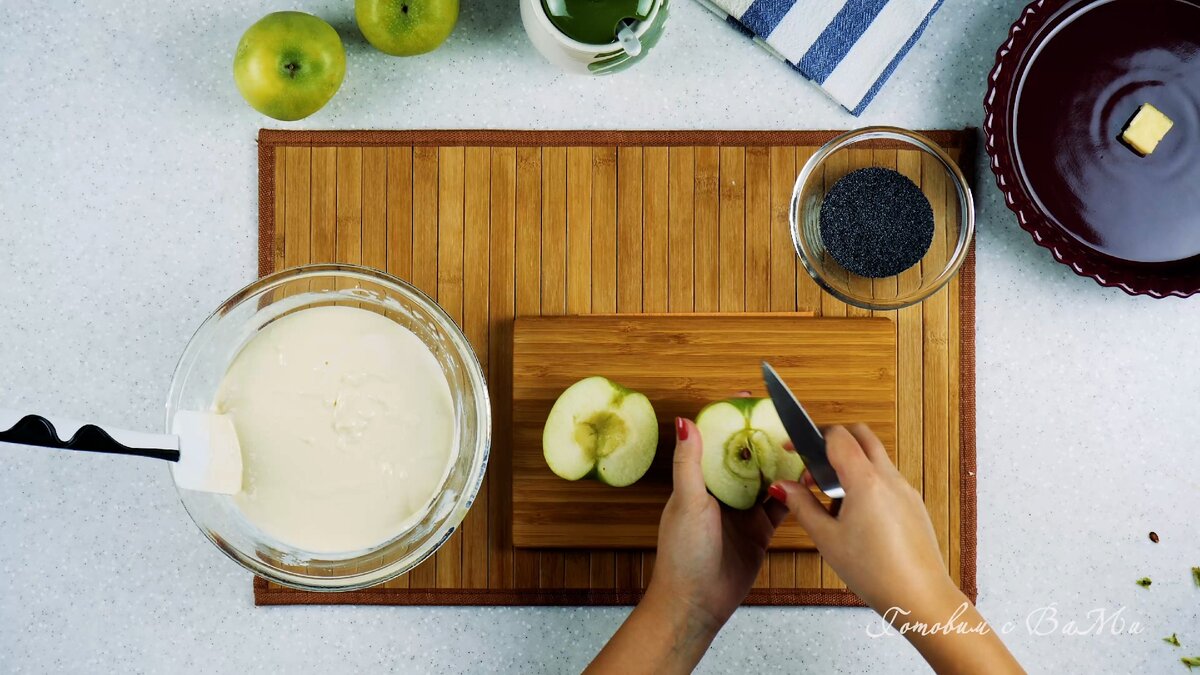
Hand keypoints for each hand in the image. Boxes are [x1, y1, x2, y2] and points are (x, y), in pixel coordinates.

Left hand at [646, 416, 787, 629]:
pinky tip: (808, 480)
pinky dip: (794, 492)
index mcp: (699, 480)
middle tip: (787, 418)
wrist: (696, 603)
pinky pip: (781, 504)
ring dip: (782, 463)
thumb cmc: (683, 555)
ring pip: (767, 477)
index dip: (731, 418)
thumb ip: (690, 463)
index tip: (750, 398)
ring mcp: (742, 511)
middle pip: (746, 456)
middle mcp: (721, 492)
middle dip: (764, 437)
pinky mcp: (760, 530)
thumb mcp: (687, 502)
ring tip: (803, 445)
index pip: (716, 439)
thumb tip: (683, 421)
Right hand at [770, 423, 953, 614]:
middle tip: (814, 466)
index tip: (793, 448)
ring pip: (875, 457)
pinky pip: (887, 479)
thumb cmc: (874, 572)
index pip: (838, 437)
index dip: (810, 436)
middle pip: (861, 436)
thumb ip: (802, 506)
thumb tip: (781, 486)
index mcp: (866, 481)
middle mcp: (890, 478)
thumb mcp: (827, 539)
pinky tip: (854, 514)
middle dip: (834, 441)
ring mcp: (906, 490)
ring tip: (830, 498)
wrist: (920, 597)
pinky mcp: (913, 504)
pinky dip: (867, 481)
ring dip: (851, 463)